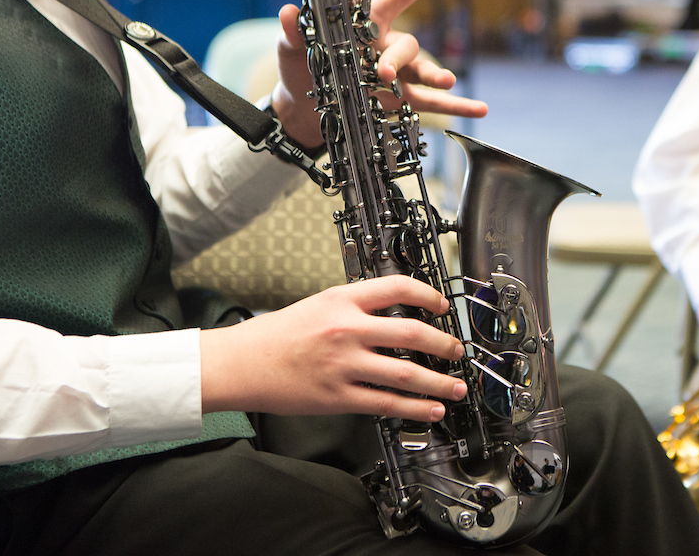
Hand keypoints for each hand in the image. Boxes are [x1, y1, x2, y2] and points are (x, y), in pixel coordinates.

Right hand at [199, 275, 467, 421]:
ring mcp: (344, 365)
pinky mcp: (339, 396)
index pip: (398, 288)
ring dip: (439, 383)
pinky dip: (415, 408)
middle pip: (412, 334)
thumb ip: (354, 308)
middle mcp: (347, 329)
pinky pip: (387, 403)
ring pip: (406, 374)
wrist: (240, 363)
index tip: (442, 305)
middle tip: (458, 351)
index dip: (428, 296)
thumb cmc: (274, 336)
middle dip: (445, 345)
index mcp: (342, 299)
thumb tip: (392, 316)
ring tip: (456, 388)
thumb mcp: (318, 305)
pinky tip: (431, 410)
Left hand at [270, 0, 488, 147]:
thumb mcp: (293, 48)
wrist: (306, 108)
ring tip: (446, 80)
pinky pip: (431, 103)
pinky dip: (456, 105)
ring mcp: (397, 75)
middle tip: (383, 72)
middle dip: (397, 58)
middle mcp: (387, 46)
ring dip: (436, 75)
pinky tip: (479, 109)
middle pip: (406, 45)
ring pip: (422, 71)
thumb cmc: (301, 68)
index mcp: (366, 25)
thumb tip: (288, 12)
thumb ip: (293, 31)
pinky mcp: (401, 100)